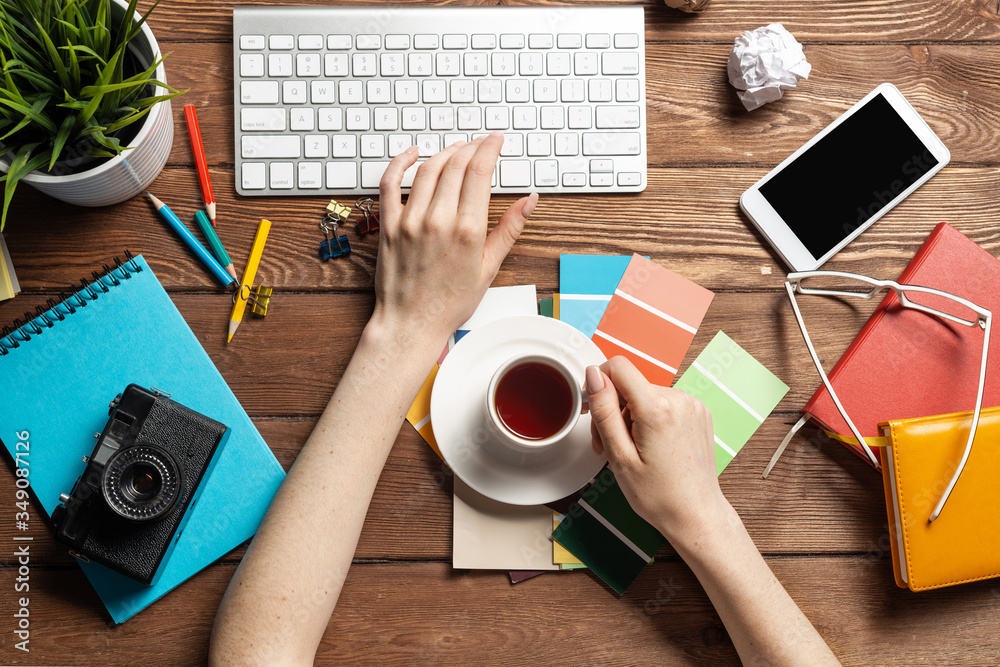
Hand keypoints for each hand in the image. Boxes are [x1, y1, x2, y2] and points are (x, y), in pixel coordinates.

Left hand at [371, 133, 537, 344]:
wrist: (411, 324)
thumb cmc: (450, 303)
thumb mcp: (488, 268)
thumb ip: (509, 229)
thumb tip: (529, 200)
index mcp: (467, 231)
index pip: (479, 171)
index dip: (489, 148)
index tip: (496, 140)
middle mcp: (438, 220)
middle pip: (455, 165)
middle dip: (471, 147)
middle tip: (480, 144)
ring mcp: (410, 221)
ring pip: (428, 169)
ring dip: (445, 152)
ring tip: (456, 149)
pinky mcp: (388, 225)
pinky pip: (390, 182)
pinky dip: (401, 162)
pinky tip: (413, 153)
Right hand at [585, 356, 730, 546]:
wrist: (696, 515)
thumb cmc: (659, 495)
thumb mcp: (619, 456)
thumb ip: (605, 411)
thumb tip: (594, 375)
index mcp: (657, 409)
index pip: (618, 366)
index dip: (598, 382)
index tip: (593, 407)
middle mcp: (679, 399)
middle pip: (630, 384)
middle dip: (613, 409)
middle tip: (607, 444)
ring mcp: (692, 405)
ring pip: (645, 394)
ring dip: (630, 416)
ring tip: (629, 449)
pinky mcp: (698, 412)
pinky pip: (663, 403)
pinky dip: (650, 418)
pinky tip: (648, 445)